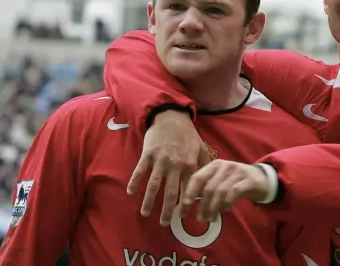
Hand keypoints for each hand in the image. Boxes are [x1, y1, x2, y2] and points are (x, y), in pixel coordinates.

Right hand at [127, 110, 209, 225]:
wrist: (171, 116)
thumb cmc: (187, 133)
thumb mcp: (200, 147)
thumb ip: (204, 164)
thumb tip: (209, 181)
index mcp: (189, 165)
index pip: (187, 189)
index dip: (185, 204)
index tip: (182, 217)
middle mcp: (175, 165)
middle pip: (170, 192)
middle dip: (167, 210)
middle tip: (164, 223)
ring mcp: (160, 160)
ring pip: (154, 184)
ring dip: (148, 200)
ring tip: (145, 213)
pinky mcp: (148, 154)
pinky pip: (140, 170)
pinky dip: (134, 182)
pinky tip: (130, 192)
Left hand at [179, 159, 269, 221]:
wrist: (261, 178)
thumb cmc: (235, 180)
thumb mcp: (219, 179)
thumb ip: (205, 187)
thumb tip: (185, 204)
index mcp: (214, 165)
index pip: (197, 177)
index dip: (189, 193)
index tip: (184, 208)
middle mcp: (224, 166)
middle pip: (208, 187)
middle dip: (202, 205)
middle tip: (200, 218)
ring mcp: (236, 172)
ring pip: (220, 192)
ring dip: (213, 208)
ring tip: (211, 218)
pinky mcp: (247, 181)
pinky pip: (233, 194)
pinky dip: (226, 204)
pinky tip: (224, 211)